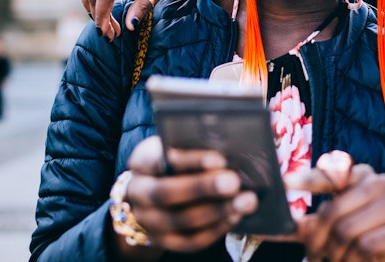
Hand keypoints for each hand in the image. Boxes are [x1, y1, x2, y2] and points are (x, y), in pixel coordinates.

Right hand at [116, 136, 258, 255]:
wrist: (152, 187)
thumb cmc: (174, 157)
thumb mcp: (177, 144)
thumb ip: (195, 144)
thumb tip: (229, 146)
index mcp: (140, 161)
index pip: (159, 160)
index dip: (190, 161)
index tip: (220, 159)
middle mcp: (138, 192)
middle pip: (167, 193)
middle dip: (203, 188)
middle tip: (234, 182)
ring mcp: (148, 220)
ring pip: (180, 220)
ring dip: (217, 211)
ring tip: (245, 200)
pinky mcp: (162, 240)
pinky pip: (189, 240)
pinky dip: (214, 229)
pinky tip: (235, 216)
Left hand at [285, 155, 384, 261]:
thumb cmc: (358, 239)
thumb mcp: (329, 230)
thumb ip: (304, 224)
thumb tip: (272, 224)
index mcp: (360, 175)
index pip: (331, 172)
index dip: (308, 178)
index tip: (285, 183)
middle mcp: (380, 182)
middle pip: (333, 210)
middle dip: (318, 240)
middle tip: (313, 256)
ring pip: (348, 230)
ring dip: (336, 254)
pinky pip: (367, 245)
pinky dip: (354, 261)